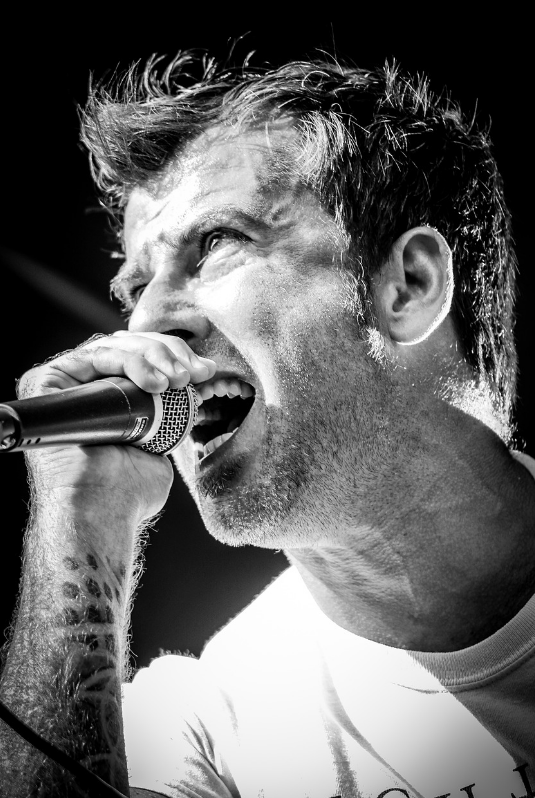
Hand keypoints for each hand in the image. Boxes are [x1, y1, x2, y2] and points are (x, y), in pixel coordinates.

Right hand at [18, 332, 216, 528]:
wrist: (103, 512)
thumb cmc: (127, 492)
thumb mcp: (159, 443)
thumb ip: (167, 416)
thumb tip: (191, 392)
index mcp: (105, 399)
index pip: (139, 357)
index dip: (174, 356)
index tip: (205, 370)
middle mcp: (80, 388)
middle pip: (128, 346)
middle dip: (169, 353)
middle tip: (193, 374)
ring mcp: (62, 384)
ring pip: (114, 346)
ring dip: (155, 356)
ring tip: (178, 381)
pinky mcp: (46, 383)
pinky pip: (94, 355)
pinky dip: (130, 361)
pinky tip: (156, 384)